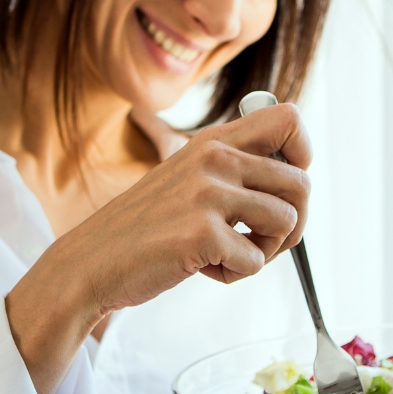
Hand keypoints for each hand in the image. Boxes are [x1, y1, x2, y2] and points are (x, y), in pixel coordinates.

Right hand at [6, 103, 311, 393]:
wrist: (90, 263)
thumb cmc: (144, 229)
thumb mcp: (185, 178)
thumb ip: (230, 169)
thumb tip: (295, 174)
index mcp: (212, 141)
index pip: (289, 118)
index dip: (302, 156)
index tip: (283, 190)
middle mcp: (213, 159)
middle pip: (301, 182)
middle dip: (293, 224)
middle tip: (261, 242)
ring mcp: (207, 194)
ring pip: (287, 222)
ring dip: (264, 252)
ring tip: (228, 255)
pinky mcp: (202, 233)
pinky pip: (256, 261)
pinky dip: (235, 275)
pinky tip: (203, 268)